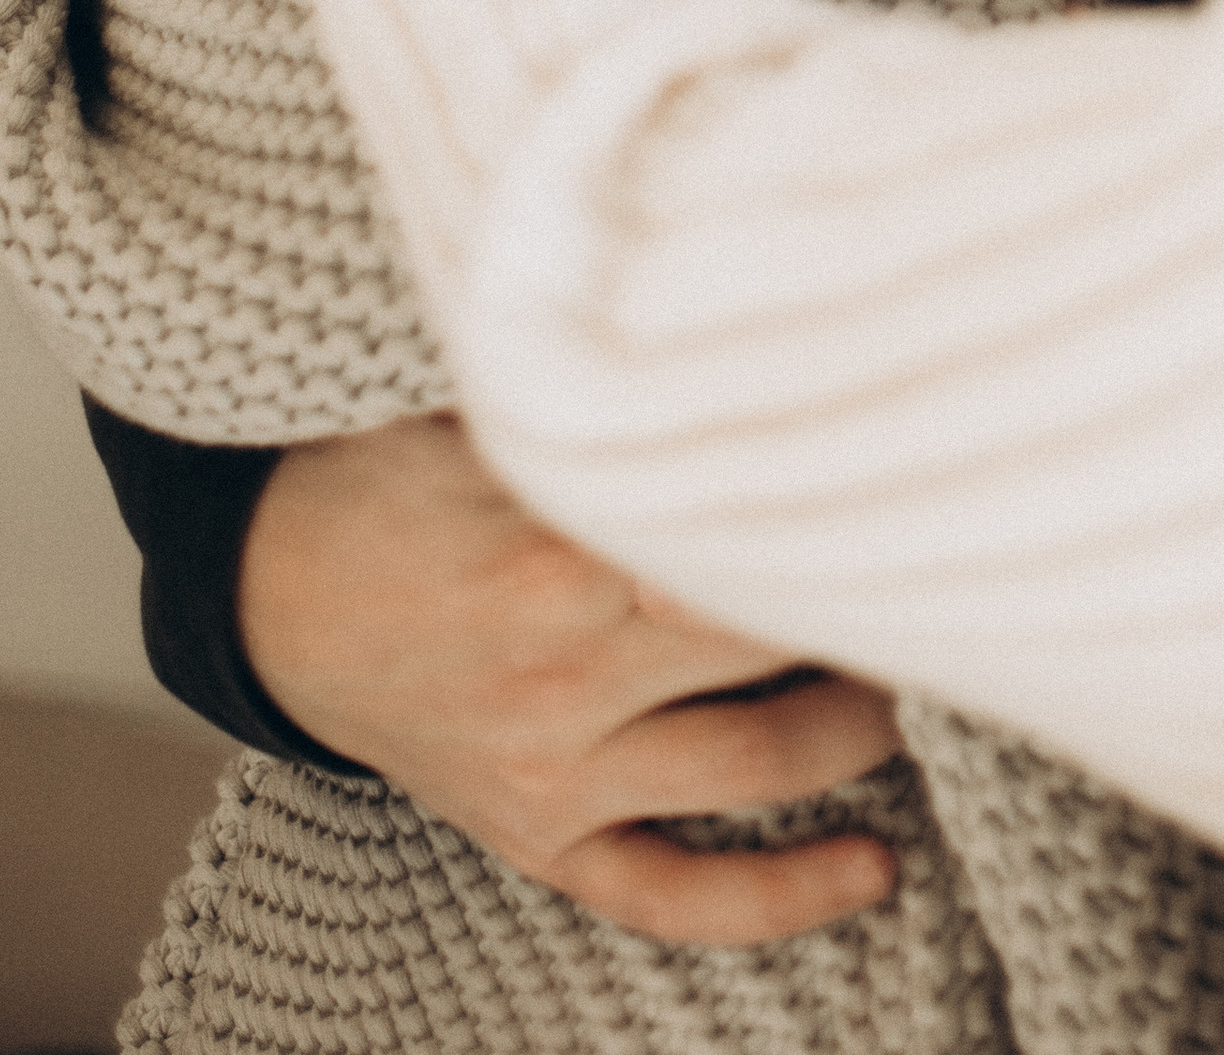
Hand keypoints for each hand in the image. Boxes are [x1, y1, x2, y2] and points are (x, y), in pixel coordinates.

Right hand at [238, 416, 900, 942]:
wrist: (270, 594)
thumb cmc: (393, 473)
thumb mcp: (481, 406)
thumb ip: (596, 393)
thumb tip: (747, 326)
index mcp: (557, 543)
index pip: (741, 520)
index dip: (842, 501)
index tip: (929, 471)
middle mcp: (569, 664)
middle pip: (771, 632)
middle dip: (872, 601)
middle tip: (953, 554)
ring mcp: (556, 766)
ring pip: (757, 765)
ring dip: (860, 727)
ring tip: (923, 670)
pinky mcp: (542, 838)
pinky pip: (670, 892)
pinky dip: (777, 896)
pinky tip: (877, 869)